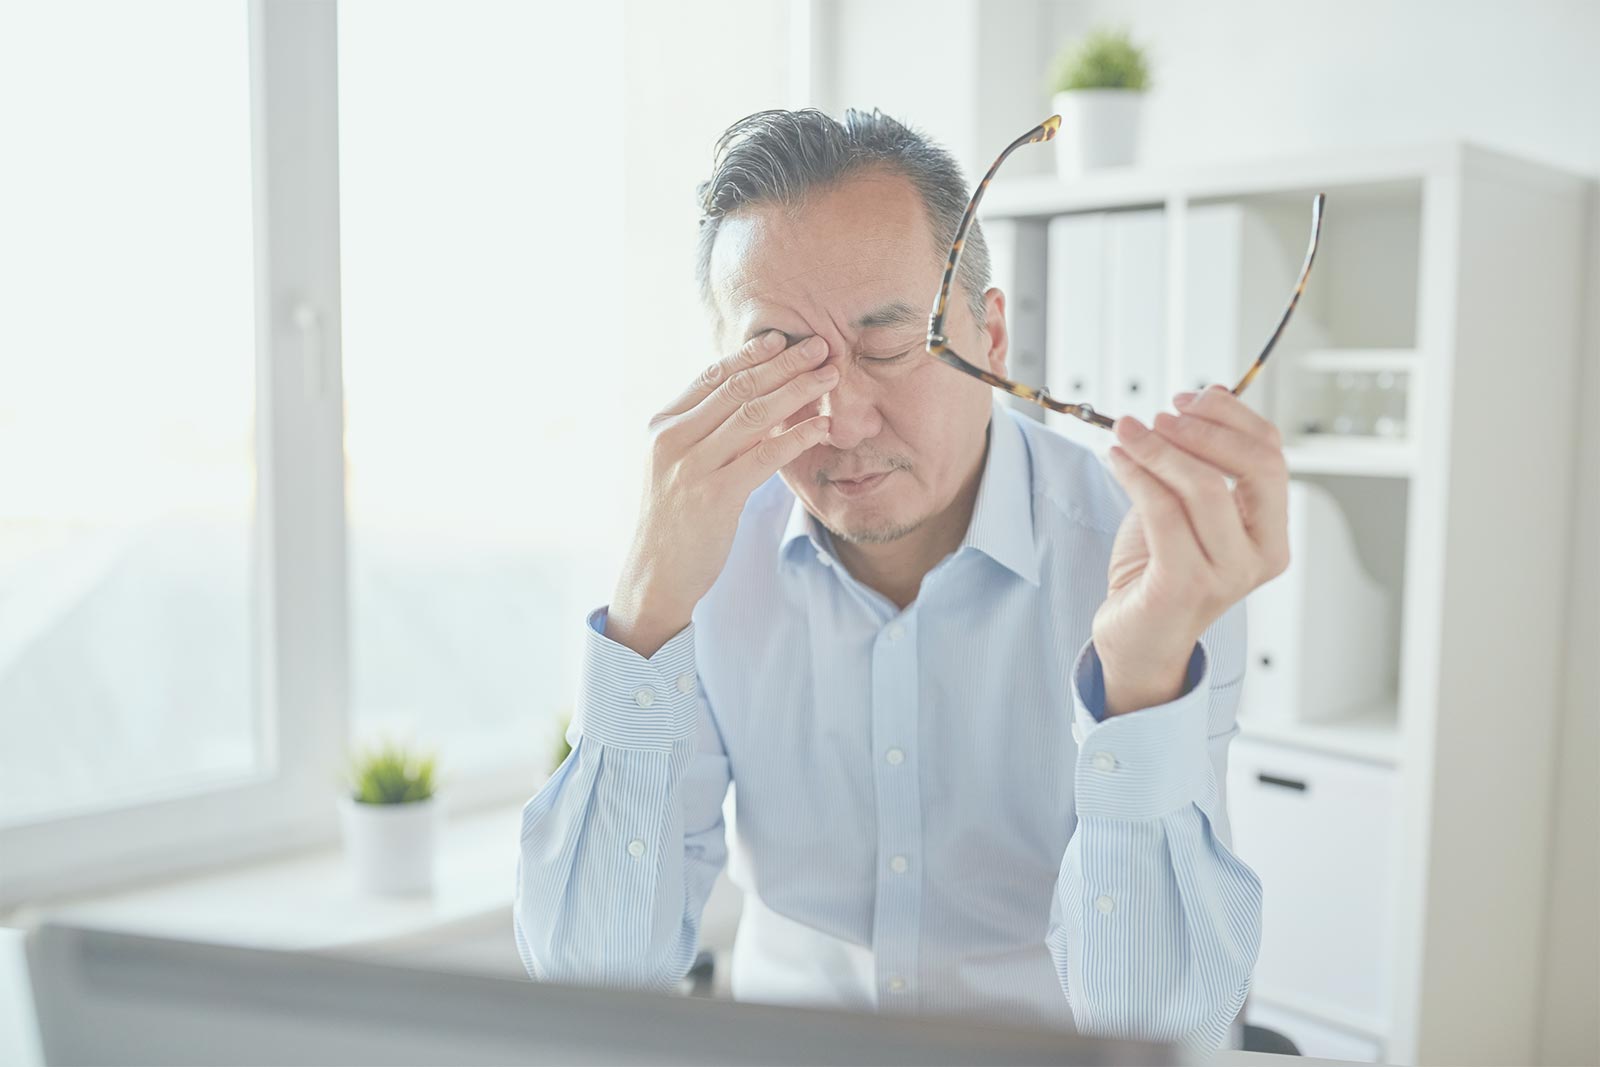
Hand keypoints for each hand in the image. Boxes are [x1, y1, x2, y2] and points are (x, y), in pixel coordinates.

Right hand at [607, 330, 836, 657]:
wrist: (655, 574)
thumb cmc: (674, 519)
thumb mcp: (677, 465)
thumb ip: (704, 430)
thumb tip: (750, 396)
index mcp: (663, 425)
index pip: (712, 375)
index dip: (751, 354)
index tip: (784, 339)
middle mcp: (673, 439)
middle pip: (738, 387)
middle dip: (785, 364)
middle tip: (821, 347)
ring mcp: (692, 467)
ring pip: (754, 415)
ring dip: (798, 391)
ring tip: (830, 378)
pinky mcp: (715, 496)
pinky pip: (764, 456)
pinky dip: (797, 437)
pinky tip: (822, 426)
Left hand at [1092, 385, 1290, 714]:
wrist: (1136, 637)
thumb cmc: (1160, 569)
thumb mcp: (1187, 508)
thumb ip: (1202, 463)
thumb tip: (1201, 399)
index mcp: (1271, 532)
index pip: (1272, 455)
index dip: (1232, 417)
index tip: (1189, 397)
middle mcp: (1260, 555)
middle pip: (1255, 466)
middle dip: (1202, 429)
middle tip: (1158, 415)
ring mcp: (1228, 574)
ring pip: (1206, 487)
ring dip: (1160, 448)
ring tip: (1127, 432)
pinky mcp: (1186, 586)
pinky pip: (1164, 513)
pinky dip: (1137, 476)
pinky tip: (1117, 460)